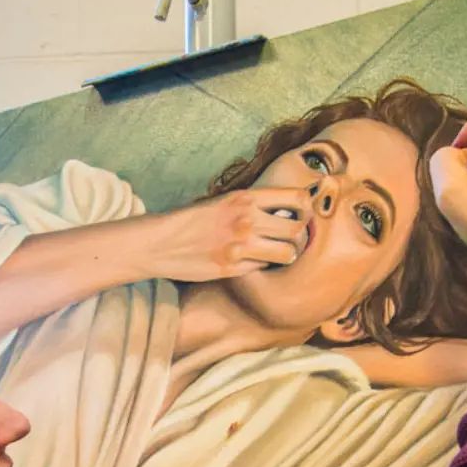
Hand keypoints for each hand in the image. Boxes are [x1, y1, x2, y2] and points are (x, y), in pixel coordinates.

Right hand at [143, 188, 312, 282]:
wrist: (161, 242)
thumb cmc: (192, 220)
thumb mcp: (223, 201)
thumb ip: (252, 205)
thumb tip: (285, 211)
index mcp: (246, 198)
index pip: (297, 198)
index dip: (306, 208)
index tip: (301, 215)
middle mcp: (247, 220)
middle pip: (297, 229)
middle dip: (300, 236)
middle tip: (292, 240)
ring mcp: (241, 246)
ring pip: (287, 253)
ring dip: (287, 255)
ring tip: (279, 254)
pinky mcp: (233, 268)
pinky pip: (264, 268)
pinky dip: (263, 266)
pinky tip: (253, 263)